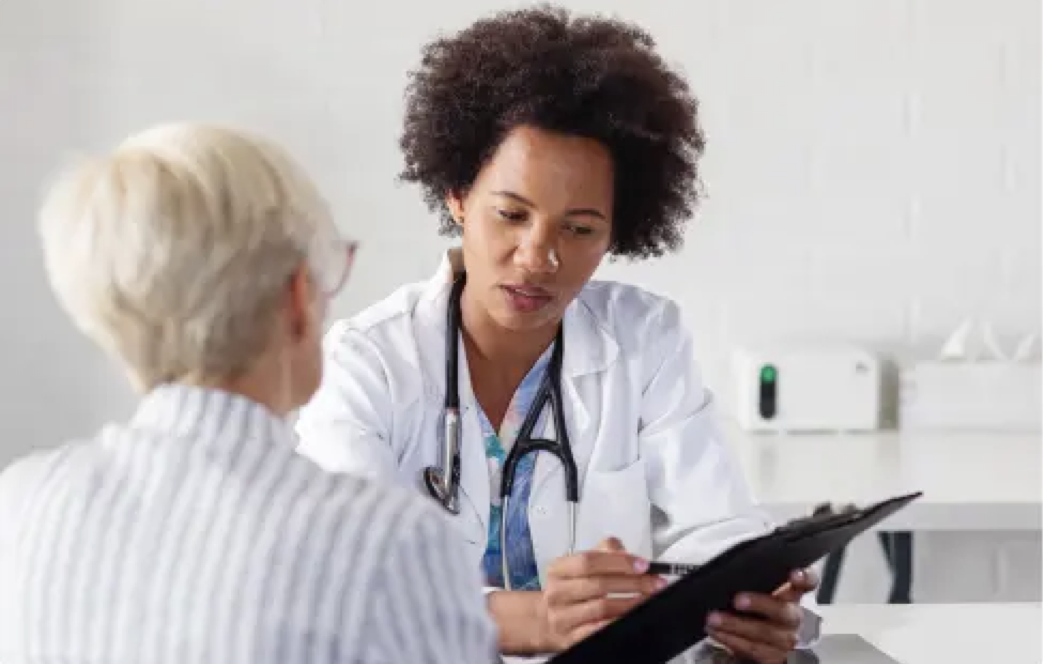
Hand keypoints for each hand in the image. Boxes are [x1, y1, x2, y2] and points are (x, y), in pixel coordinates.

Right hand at [537, 537, 666, 651]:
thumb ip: (605, 551)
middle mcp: (557, 592)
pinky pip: (599, 630)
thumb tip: (627, 553)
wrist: (549, 620)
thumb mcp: (581, 565)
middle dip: (633, 583)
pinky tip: (632, 616)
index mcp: (558, 569)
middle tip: (654, 583)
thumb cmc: (571, 589)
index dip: (618, 562)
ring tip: (648, 599)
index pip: (589, 561)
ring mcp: (562, 617)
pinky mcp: (571, 638)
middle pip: (598, 584)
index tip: (642, 565)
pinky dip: (618, 621)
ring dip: (631, 603)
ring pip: (602, 608)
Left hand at [705, 568, 818, 663]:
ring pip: (765, 634)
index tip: (794, 574)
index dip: (805, 578)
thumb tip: (728, 571)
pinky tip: (717, 633)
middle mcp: (793, 618)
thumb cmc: (760, 612)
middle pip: (783, 610)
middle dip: (760, 604)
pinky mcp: (776, 658)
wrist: (768, 646)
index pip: (808, 583)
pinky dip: (732, 641)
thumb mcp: (761, 594)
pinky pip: (754, 650)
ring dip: (736, 626)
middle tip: (737, 600)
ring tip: (714, 620)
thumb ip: (756, 582)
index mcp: (792, 596)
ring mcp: (787, 640)